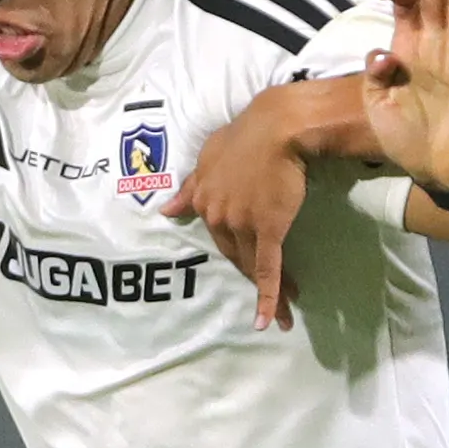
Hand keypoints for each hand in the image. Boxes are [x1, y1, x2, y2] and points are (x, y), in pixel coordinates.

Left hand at [166, 86, 313, 331]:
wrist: (276, 128)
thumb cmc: (246, 135)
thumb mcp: (208, 157)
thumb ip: (190, 187)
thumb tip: (165, 211)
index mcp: (203, 200)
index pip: (217, 236)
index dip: (236, 252)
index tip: (251, 264)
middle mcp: (217, 217)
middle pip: (235, 256)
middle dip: (252, 278)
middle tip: (277, 296)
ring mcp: (241, 225)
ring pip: (252, 265)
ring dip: (269, 293)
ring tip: (283, 315)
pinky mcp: (267, 230)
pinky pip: (267, 269)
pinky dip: (269, 296)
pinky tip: (272, 319)